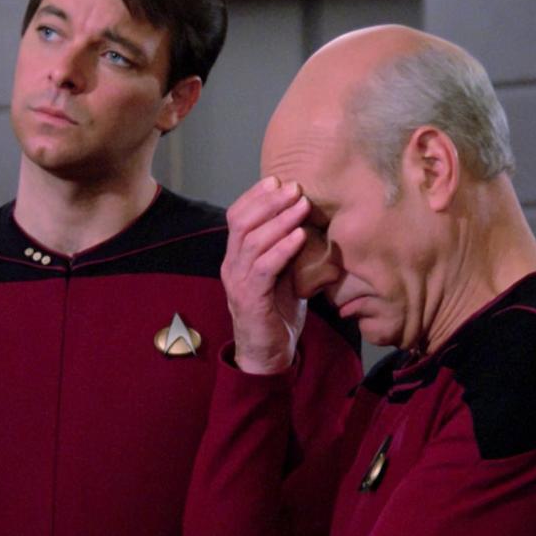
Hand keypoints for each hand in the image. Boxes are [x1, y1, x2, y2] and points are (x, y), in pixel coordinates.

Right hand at [221, 176, 309, 373]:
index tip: (278, 180)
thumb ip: (286, 249)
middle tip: (294, 188)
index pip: (237, 216)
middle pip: (242, 222)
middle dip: (269, 201)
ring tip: (301, 206)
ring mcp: (238, 282)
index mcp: (236, 257)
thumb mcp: (283, 274)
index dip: (256, 196)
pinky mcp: (250, 299)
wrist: (268, 355)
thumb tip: (304, 218)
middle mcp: (231, 265)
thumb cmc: (277, 313)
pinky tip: (299, 236)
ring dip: (279, 220)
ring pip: (252, 241)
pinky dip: (282, 249)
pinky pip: (264, 268)